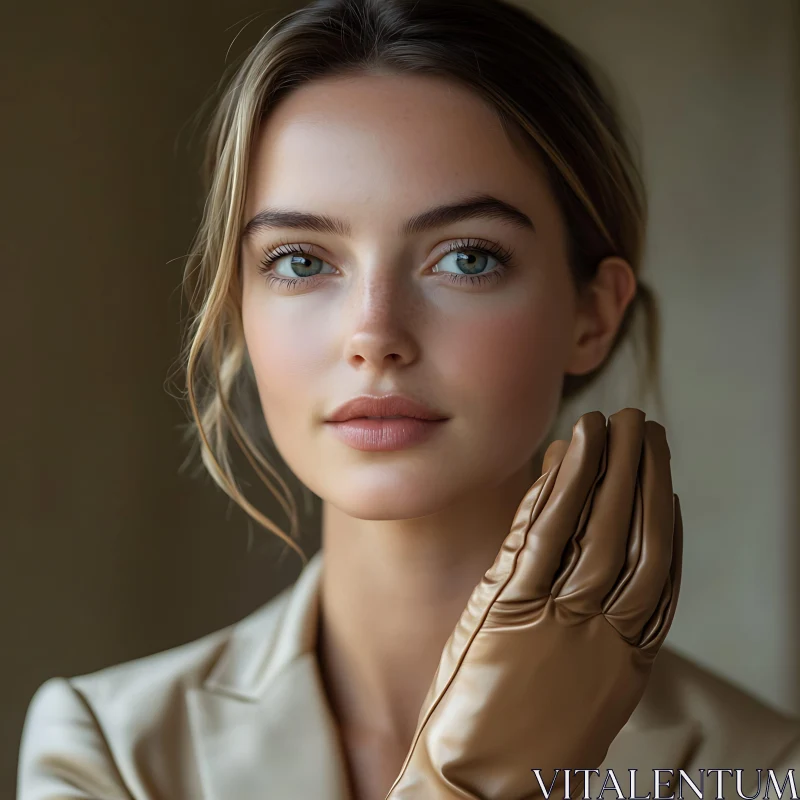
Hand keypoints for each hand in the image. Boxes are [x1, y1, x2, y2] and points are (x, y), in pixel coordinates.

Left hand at [384, 408, 682, 799]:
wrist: (477, 793)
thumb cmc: (521, 749)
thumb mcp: (574, 695)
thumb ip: (591, 639)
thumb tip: (589, 576)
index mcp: (628, 661)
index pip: (659, 575)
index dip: (666, 520)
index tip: (665, 482)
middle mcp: (604, 634)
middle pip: (636, 538)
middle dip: (645, 476)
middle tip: (645, 426)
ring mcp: (558, 618)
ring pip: (597, 528)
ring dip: (609, 467)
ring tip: (615, 420)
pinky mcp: (509, 607)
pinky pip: (543, 536)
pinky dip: (561, 488)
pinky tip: (571, 452)